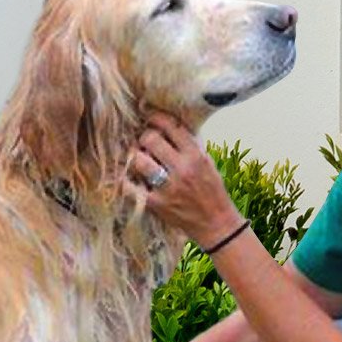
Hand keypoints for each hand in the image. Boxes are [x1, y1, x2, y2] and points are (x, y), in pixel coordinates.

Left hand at [128, 110, 243, 249]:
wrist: (215, 223)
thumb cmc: (211, 191)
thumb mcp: (207, 163)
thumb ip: (189, 145)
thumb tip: (167, 126)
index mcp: (196, 156)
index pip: (171, 126)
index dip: (156, 118)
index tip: (150, 118)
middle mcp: (182, 169)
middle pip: (150, 139)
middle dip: (144, 138)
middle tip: (144, 142)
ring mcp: (168, 187)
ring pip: (138, 160)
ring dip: (135, 157)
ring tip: (138, 159)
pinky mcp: (156, 204)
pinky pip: (130, 187)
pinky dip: (126, 180)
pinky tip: (128, 177)